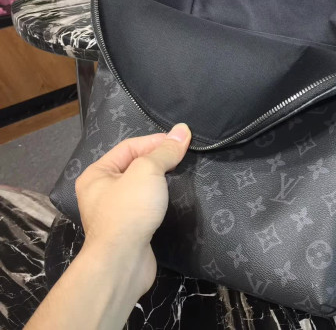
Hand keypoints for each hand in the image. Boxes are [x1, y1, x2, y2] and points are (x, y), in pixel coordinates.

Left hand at [75, 123, 190, 295]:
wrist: (122, 263)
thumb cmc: (129, 210)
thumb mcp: (148, 171)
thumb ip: (165, 151)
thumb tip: (183, 129)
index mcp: (97, 174)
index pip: (130, 146)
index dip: (157, 141)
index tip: (182, 141)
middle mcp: (101, 191)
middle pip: (134, 165)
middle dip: (158, 159)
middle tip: (182, 156)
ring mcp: (114, 213)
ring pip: (140, 186)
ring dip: (159, 179)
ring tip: (179, 173)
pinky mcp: (128, 229)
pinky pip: (144, 205)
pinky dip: (158, 198)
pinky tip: (170, 197)